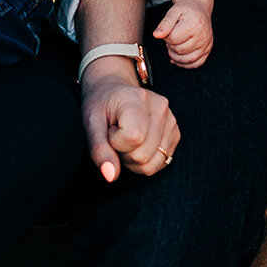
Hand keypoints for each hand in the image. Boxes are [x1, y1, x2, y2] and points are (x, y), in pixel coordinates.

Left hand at [80, 64, 181, 181]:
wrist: (114, 90)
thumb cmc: (101, 106)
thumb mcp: (91, 124)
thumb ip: (99, 150)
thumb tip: (111, 176)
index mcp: (139, 99)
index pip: (133, 139)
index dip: (115, 143)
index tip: (110, 129)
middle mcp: (161, 108)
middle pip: (142, 156)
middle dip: (123, 154)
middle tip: (116, 136)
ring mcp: (171, 120)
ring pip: (152, 164)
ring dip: (134, 159)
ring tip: (127, 139)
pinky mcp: (175, 132)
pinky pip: (161, 162)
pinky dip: (146, 160)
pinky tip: (138, 143)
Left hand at [153, 0, 212, 67]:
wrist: (199, 9)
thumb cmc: (186, 10)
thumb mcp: (174, 11)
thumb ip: (165, 24)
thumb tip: (156, 35)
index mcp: (194, 24)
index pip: (173, 39)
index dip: (167, 36)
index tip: (169, 30)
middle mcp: (202, 35)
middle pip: (179, 50)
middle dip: (171, 46)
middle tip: (172, 37)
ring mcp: (206, 44)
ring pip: (187, 60)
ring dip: (176, 56)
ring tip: (174, 46)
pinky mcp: (207, 50)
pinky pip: (196, 64)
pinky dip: (185, 63)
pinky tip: (179, 56)